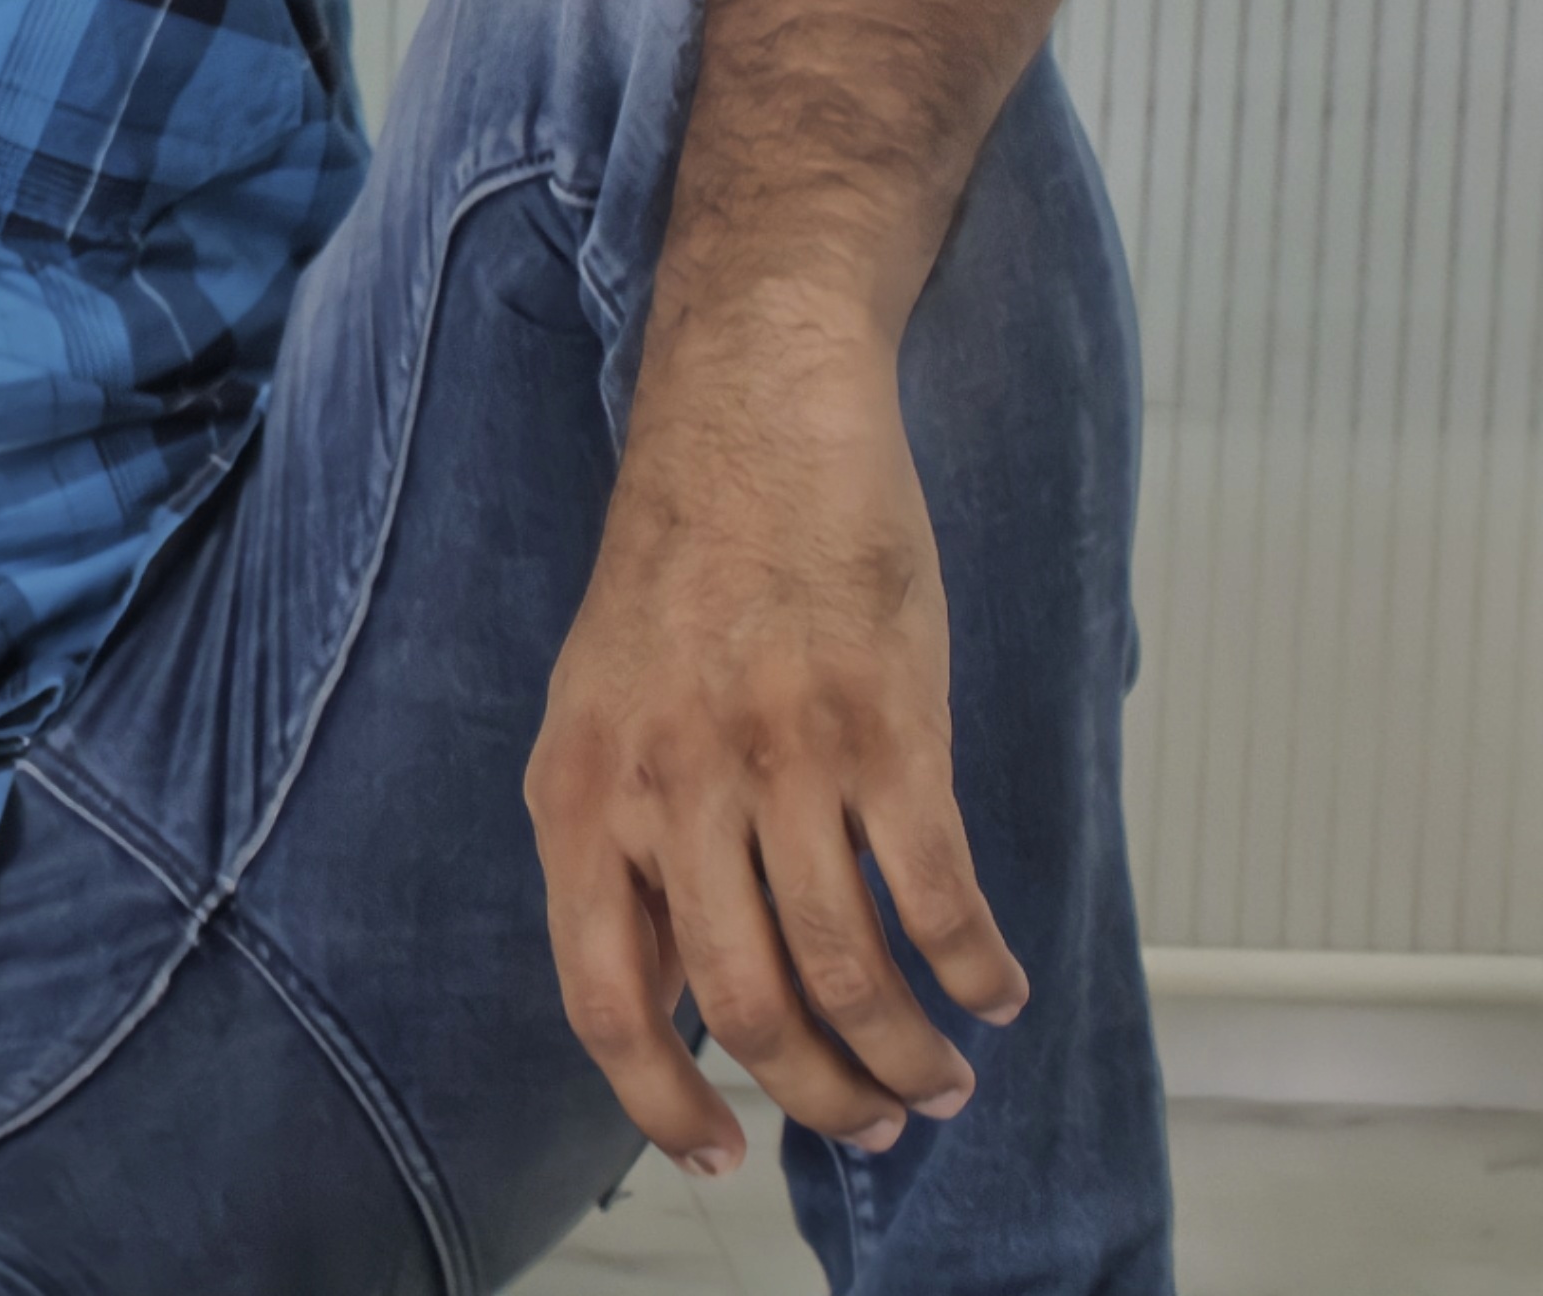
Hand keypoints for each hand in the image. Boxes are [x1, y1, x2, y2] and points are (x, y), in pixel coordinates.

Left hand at [523, 299, 1028, 1173]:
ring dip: (910, 1055)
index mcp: (580, 792)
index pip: (604, 997)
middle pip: (747, 1008)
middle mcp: (668, 787)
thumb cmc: (678, 569)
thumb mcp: (596, 708)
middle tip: (874, 1125)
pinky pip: (937, 894)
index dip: (662, 1101)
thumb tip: (665, 993)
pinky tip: (995, 989)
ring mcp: (778, 758)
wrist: (749, 419)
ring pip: (850, 972)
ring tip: (943, 1082)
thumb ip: (619, 841)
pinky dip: (975, 969)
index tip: (722, 1157)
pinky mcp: (885, 726)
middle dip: (820, 1097)